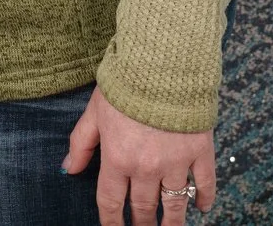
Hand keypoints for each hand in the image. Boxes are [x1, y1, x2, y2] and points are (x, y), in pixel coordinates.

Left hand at [63, 86, 217, 224]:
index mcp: (117, 158)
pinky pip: (204, 184)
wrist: (162, 62)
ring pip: (174, 204)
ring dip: (172, 222)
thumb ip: (81, 143)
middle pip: (142, 208)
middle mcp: (146, 167)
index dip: (111, 222)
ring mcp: (175, 161)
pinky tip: (202, 209)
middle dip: (141, 224)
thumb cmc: (125, 83)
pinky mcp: (200, 151)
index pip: (111, 202)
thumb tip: (68, 170)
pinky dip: (204, 199)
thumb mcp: (94, 111)